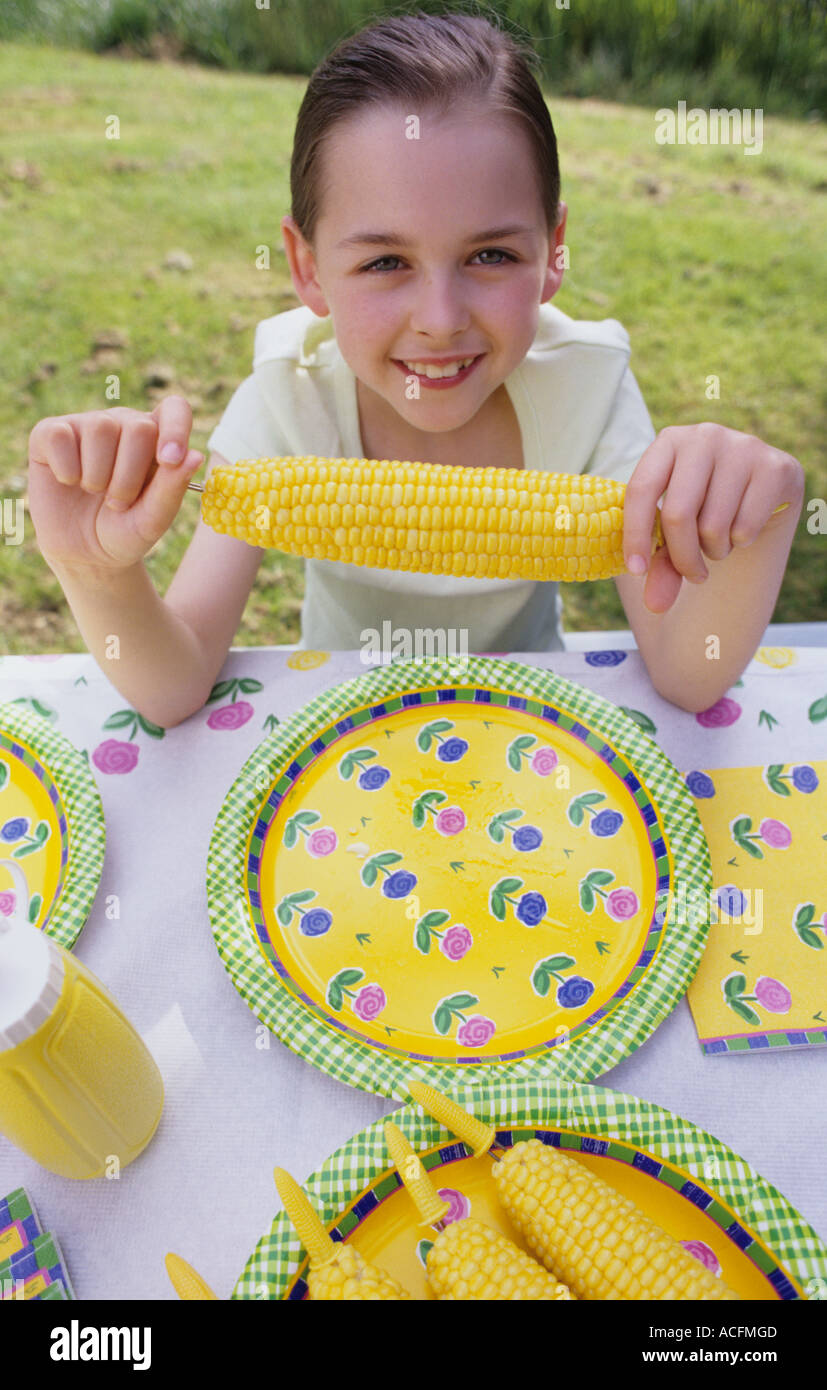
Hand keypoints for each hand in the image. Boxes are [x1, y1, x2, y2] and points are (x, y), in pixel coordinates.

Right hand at [27, 397, 202, 573]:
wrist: (83, 554)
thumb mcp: (153, 519)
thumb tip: (196, 456)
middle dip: (129, 476)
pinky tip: (68, 481)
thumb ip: (173, 488)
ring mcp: (86, 425)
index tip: (169, 461)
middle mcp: (123, 423)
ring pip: (99, 428)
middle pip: (138, 427)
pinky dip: (67, 470)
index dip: (175, 429)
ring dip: (98, 476)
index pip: (175, 409)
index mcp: (157, 438)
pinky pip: (59, 436)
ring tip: (95, 493)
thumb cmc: (125, 531)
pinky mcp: (50, 433)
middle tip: (118, 502)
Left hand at [622, 423, 803, 612]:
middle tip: (693, 575)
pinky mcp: (776, 467)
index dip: (634, 535)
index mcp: (668, 441)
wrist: (758, 495)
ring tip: (719, 540)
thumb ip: (660, 567)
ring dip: (715, 550)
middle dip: (682, 558)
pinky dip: (741, 541)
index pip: (641, 490)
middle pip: (677, 514)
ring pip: (714, 525)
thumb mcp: (673, 532)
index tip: (636, 571)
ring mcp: (744, 446)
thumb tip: (656, 605)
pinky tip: (744, 527)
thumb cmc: (703, 510)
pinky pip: (746, 527)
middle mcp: (704, 436)